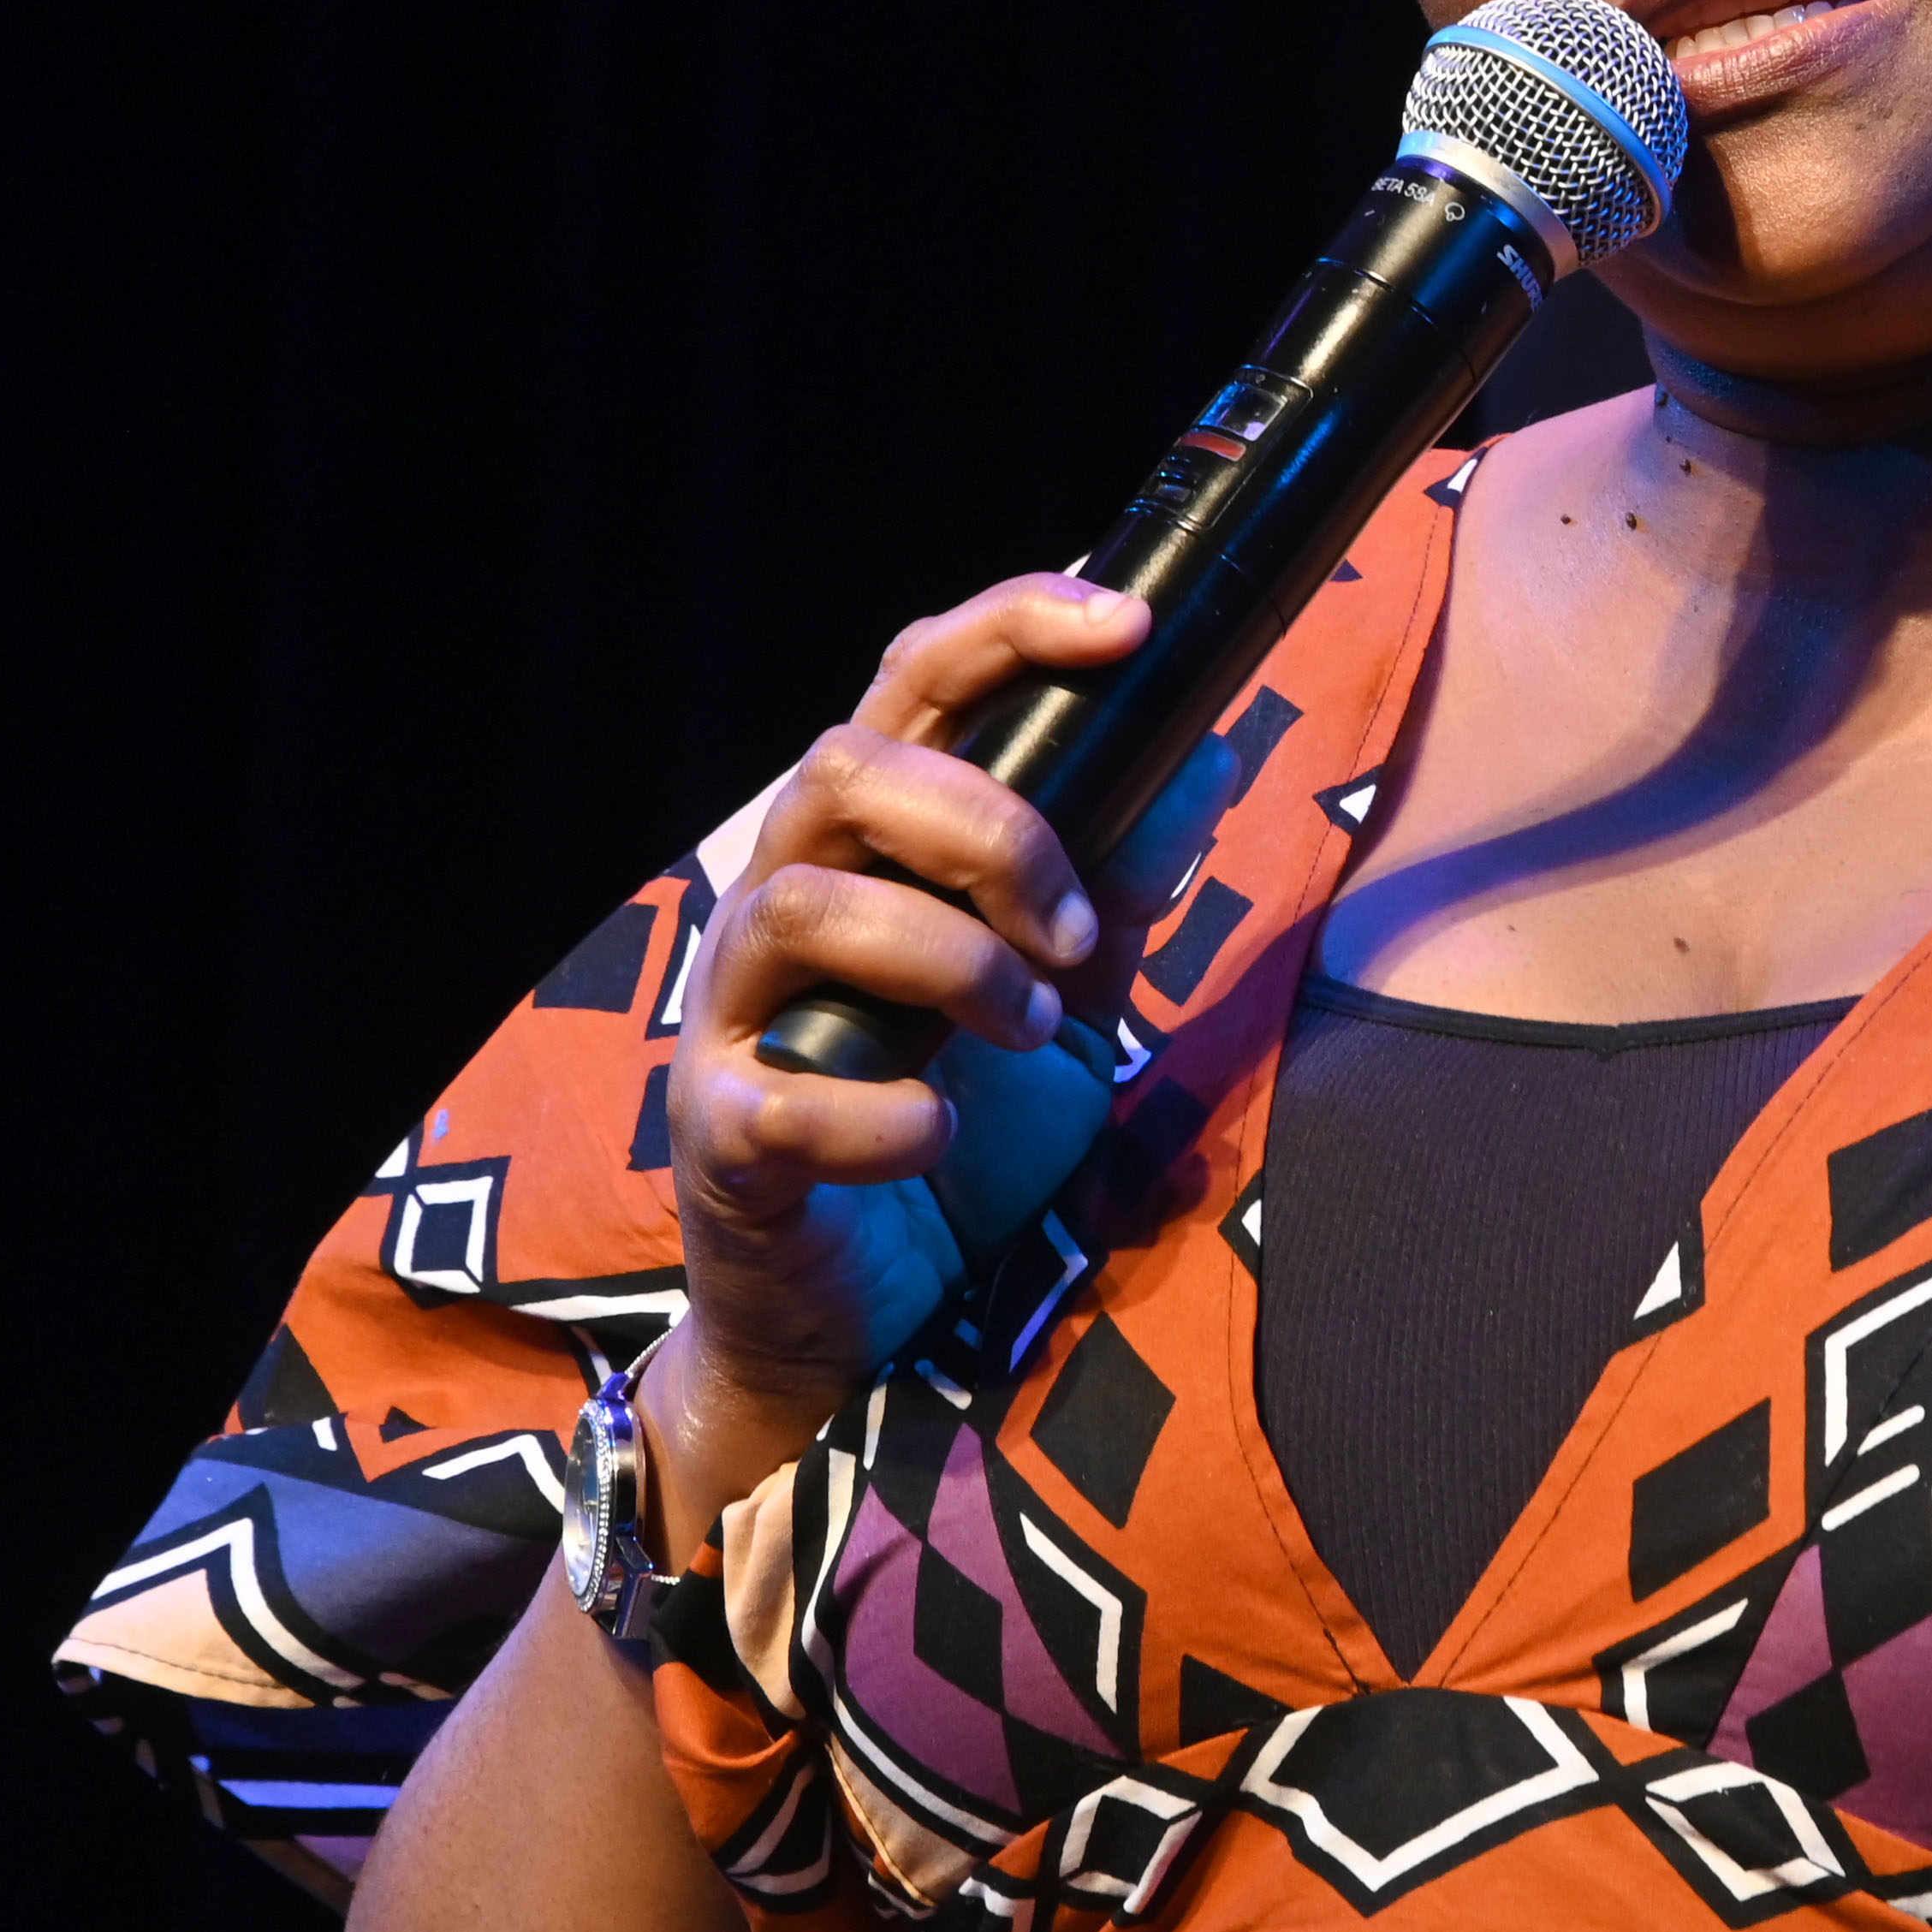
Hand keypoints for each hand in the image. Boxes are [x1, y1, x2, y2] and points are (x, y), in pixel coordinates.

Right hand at [644, 577, 1245, 1539]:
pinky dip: (894, 1115)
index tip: (1130, 623)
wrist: (861, 1308)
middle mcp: (785, 902)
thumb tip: (1210, 752)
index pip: (916, 680)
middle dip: (989, 830)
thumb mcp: (1071, 988)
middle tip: (1078, 931)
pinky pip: (788, 1097)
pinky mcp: (720, 1134)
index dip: (1012, 627)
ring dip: (952, 960)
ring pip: (805, 908)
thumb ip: (1124, 876)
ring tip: (1030, 1028)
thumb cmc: (955, 1120)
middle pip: (841, 766)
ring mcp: (737, 1015)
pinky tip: (945, 1136)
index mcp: (871, 848)